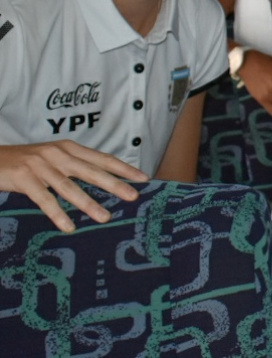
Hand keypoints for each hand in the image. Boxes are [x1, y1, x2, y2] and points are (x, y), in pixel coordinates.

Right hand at [0, 140, 147, 232]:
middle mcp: (57, 154)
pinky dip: (57, 214)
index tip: (143, 178)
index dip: (123, 168)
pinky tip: (68, 227)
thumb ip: (74, 166)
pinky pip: (44, 199)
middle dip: (114, 184)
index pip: (102, 159)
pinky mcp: (24, 179)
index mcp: (68, 148)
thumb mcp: (53, 158)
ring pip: (70, 187)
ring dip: (88, 204)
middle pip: (92, 171)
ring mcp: (40, 166)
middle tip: (133, 196)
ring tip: (105, 217)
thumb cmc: (26, 162)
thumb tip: (103, 179)